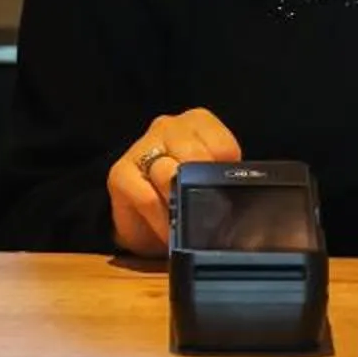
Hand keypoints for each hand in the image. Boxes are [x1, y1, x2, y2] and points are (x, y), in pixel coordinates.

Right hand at [107, 107, 242, 256]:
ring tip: (189, 228)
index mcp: (199, 123)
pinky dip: (161, 220)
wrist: (146, 220)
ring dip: (181, 207)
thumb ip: (224, 181)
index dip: (224, 176)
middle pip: (194, 156)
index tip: (226, 197)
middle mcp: (169, 127)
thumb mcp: (213, 184)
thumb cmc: (186, 196)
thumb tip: (238, 197)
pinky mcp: (120, 172)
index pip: (222, 145)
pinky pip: (147, 198)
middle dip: (203, 190)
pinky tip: (168, 233)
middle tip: (210, 217)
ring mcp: (142, 146)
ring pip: (168, 173)